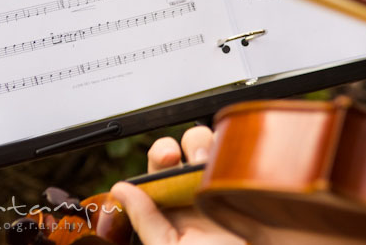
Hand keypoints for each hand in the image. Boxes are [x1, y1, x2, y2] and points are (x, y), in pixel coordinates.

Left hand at [110, 126, 245, 244]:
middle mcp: (197, 191)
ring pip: (211, 145)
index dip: (162, 154)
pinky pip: (238, 154)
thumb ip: (147, 220)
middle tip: (188, 159)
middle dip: (185, 144)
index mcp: (173, 206)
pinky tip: (230, 163)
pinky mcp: (245, 180)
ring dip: (207, 145)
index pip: (160, 167)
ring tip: (210, 165)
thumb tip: (120, 189)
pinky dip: (232, 148)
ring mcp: (223, 183)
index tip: (168, 158)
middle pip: (185, 148)